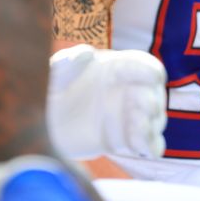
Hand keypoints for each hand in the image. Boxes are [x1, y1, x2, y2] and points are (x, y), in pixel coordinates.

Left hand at [47, 44, 167, 159]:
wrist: (42, 123)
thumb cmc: (52, 90)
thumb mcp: (56, 73)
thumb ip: (68, 61)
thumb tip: (86, 54)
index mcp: (121, 69)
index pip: (148, 67)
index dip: (151, 72)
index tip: (153, 77)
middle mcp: (132, 92)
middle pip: (156, 96)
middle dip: (151, 101)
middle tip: (140, 106)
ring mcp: (132, 118)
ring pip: (157, 121)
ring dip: (150, 124)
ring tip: (136, 126)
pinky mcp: (128, 143)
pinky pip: (152, 146)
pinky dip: (151, 146)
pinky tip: (137, 146)